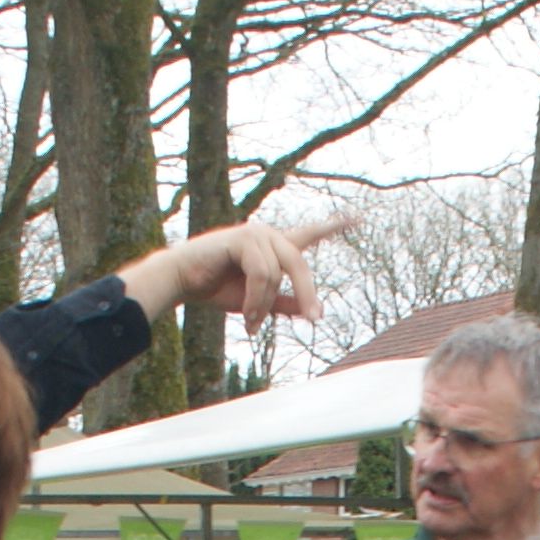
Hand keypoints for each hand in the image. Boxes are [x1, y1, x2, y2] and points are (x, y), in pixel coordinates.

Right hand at [126, 211, 349, 328]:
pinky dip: (255, 298)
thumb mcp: (257, 302)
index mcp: (274, 247)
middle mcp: (268, 235)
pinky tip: (247, 314)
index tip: (358, 218)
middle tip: (314, 320)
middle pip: (299, 264)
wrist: (181, 281)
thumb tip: (314, 313)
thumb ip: (284, 303)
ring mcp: (255, 234)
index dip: (333, 227)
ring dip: (264, 304)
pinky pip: (262, 274)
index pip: (309, 234)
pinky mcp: (242, 238)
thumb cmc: (215, 289)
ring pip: (277, 274)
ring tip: (251, 322)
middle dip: (306, 294)